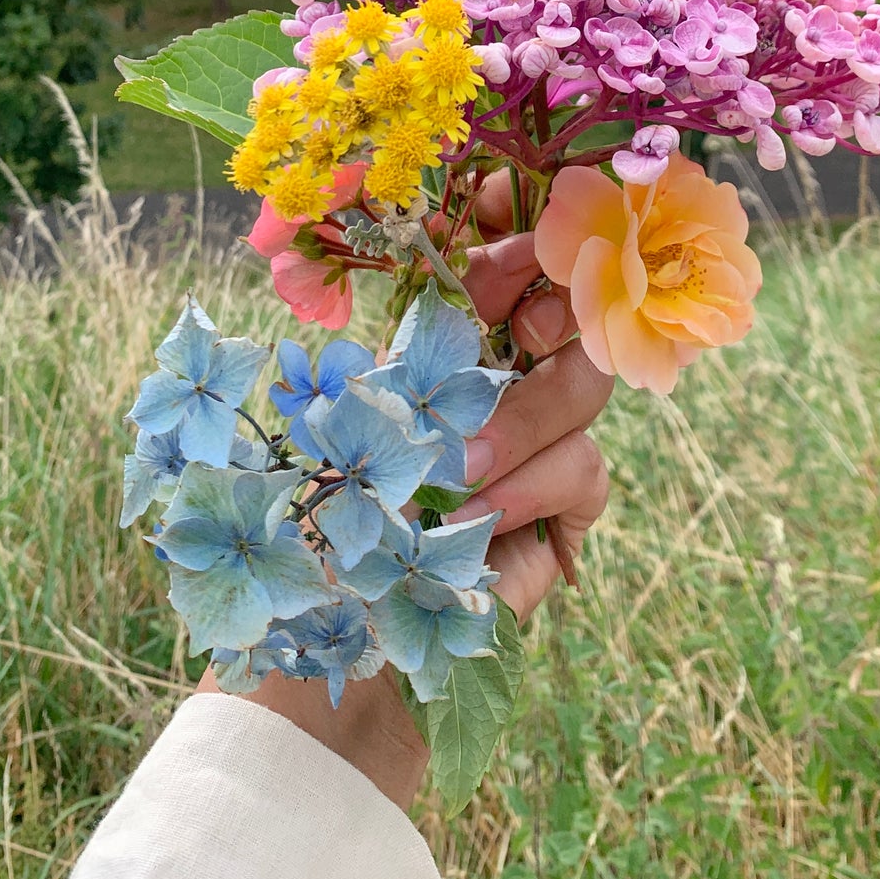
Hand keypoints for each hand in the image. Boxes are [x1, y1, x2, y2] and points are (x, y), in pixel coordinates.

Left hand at [213, 172, 614, 808]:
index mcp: (423, 329)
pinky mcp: (560, 514)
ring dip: (524, 409)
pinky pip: (584, 470)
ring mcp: (533, 440)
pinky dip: (532, 488)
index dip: (505, 208)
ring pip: (585, 380)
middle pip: (566, 292)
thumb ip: (327, 341)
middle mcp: (488, 372)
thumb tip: (325, 239)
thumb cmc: (294, 544)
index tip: (480, 203)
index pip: (491, 238)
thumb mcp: (295, 427)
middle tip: (507, 302)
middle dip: (545, 284)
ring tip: (456, 465)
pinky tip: (473, 520)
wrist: (322, 675)